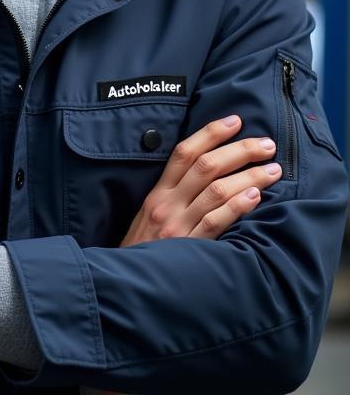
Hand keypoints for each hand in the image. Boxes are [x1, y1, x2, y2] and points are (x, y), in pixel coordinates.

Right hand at [121, 115, 282, 246]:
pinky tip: (255, 196)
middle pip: (206, 166)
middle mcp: (168, 203)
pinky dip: (237, 206)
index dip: (210, 133)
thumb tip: (208, 172)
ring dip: (249, 177)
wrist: (128, 280)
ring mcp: (179, 224)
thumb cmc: (145, 247)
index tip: (234, 121)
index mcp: (158, 192)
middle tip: (266, 144)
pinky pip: (216, 221)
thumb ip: (174, 194)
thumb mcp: (151, 213)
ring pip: (217, 191)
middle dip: (239, 151)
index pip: (184, 153)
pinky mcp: (190, 246)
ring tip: (272, 170)